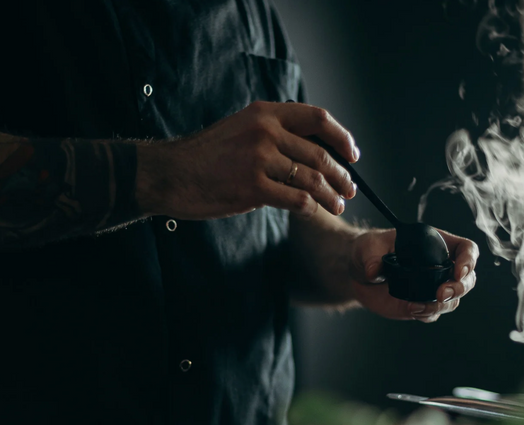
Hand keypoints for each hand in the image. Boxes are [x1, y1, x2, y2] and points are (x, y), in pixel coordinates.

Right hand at [134, 101, 359, 219]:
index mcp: (265, 113)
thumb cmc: (206, 156)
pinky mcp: (253, 188)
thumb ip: (274, 134)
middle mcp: (265, 131)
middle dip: (342, 175)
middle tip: (350, 189)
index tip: (352, 154)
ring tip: (338, 205)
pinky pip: (297, 199)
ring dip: (331, 196)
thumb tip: (313, 151)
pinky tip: (313, 212)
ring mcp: (259, 159)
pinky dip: (310, 208)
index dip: (341, 137)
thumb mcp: (242, 129)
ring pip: (313, 179)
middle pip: (320, 154)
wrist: (170, 173)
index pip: (317, 118)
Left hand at [349, 228, 478, 321]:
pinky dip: (427, 314)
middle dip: (459, 288)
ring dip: (442, 306)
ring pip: (452, 300)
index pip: (466, 249)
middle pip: (467, 279)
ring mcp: (432, 288)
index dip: (469, 260)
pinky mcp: (421, 304)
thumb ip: (372, 256)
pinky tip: (412, 310)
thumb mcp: (368, 246)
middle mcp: (439, 267)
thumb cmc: (368, 250)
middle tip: (441, 294)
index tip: (458, 272)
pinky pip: (432, 313)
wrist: (358, 274)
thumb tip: (374, 271)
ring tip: (417, 307)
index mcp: (436, 244)